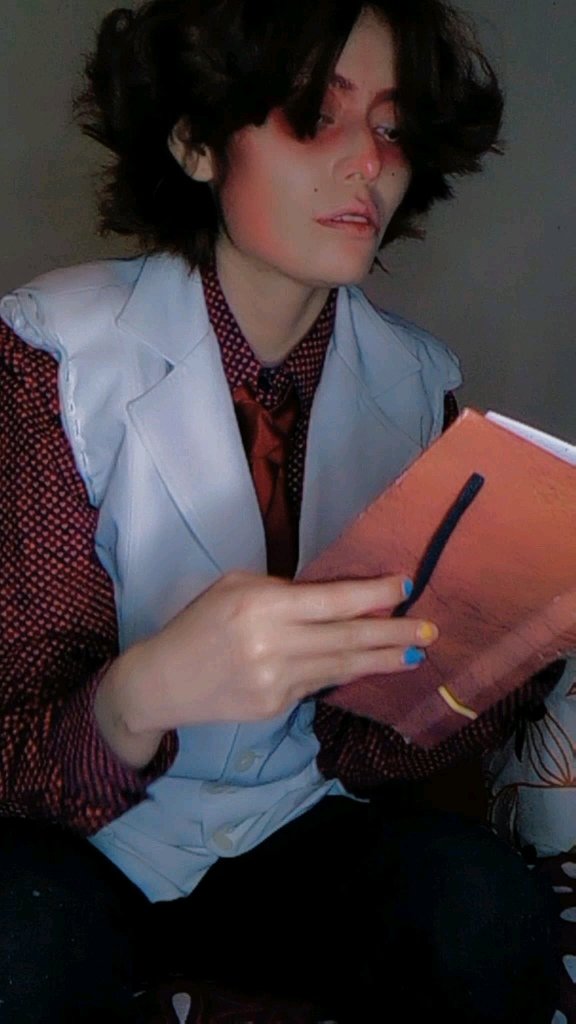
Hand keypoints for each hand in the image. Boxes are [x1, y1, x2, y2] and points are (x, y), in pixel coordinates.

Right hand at [111, 570, 437, 735]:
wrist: (163, 682)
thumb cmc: (198, 623)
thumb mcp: (234, 588)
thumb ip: (283, 591)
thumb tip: (335, 601)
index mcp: (262, 606)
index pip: (332, 600)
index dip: (372, 594)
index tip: (404, 584)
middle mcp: (273, 645)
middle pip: (348, 637)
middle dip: (394, 633)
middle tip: (430, 629)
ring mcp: (277, 681)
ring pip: (343, 666)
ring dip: (383, 659)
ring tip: (415, 654)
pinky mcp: (276, 707)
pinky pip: (321, 683)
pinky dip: (347, 672)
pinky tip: (369, 665)